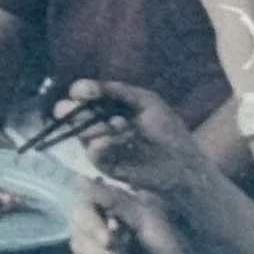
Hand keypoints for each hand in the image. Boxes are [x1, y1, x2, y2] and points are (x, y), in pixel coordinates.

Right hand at [59, 79, 207, 199]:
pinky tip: (122, 141)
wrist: (181, 162)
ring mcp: (100, 145)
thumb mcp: (145, 100)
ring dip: (99, 127)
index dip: (80, 92)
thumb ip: (115, 90)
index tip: (82, 92)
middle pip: (72, 113)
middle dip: (77, 110)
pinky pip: (93, 151)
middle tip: (86, 110)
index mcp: (108, 107)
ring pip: (82, 132)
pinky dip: (105, 144)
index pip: (82, 96)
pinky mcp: (104, 165)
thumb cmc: (167, 129)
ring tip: (123, 125)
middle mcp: (99, 125)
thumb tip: (79, 87)